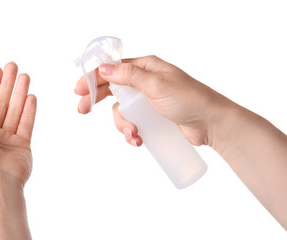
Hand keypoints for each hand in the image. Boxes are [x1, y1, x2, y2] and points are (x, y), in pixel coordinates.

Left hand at [0, 62, 36, 185]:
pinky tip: (31, 97)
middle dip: (6, 85)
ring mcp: (7, 140)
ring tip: (25, 76)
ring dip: (19, 93)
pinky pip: (26, 124)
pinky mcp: (22, 146)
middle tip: (14, 67)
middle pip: (0, 104)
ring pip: (14, 111)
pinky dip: (28, 111)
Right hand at [75, 55, 286, 229]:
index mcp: (145, 67)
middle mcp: (144, 82)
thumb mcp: (156, 84)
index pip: (112, 69)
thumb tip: (104, 68)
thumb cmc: (189, 99)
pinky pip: (132, 123)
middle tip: (82, 110)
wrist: (212, 124)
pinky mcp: (152, 118)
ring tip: (133, 135)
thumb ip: (129, 75)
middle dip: (97, 101)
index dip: (93, 78)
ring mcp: (147, 101)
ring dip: (122, 125)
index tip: (79, 90)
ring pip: (121, 111)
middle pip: (112, 89)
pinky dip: (131, 133)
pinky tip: (138, 140)